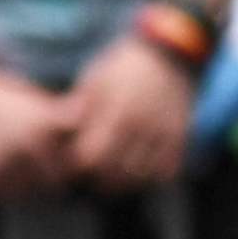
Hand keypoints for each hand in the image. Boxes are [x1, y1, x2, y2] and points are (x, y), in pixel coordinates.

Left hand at [59, 31, 195, 191]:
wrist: (168, 55)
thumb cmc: (120, 69)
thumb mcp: (94, 81)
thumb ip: (76, 107)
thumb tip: (56, 127)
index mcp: (116, 111)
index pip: (92, 157)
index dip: (78, 166)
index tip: (72, 163)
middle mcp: (142, 124)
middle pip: (116, 173)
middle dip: (97, 180)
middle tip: (88, 177)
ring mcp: (164, 132)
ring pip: (142, 177)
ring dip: (124, 183)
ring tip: (110, 178)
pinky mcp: (181, 136)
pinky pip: (167, 171)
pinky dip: (150, 178)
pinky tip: (136, 172)